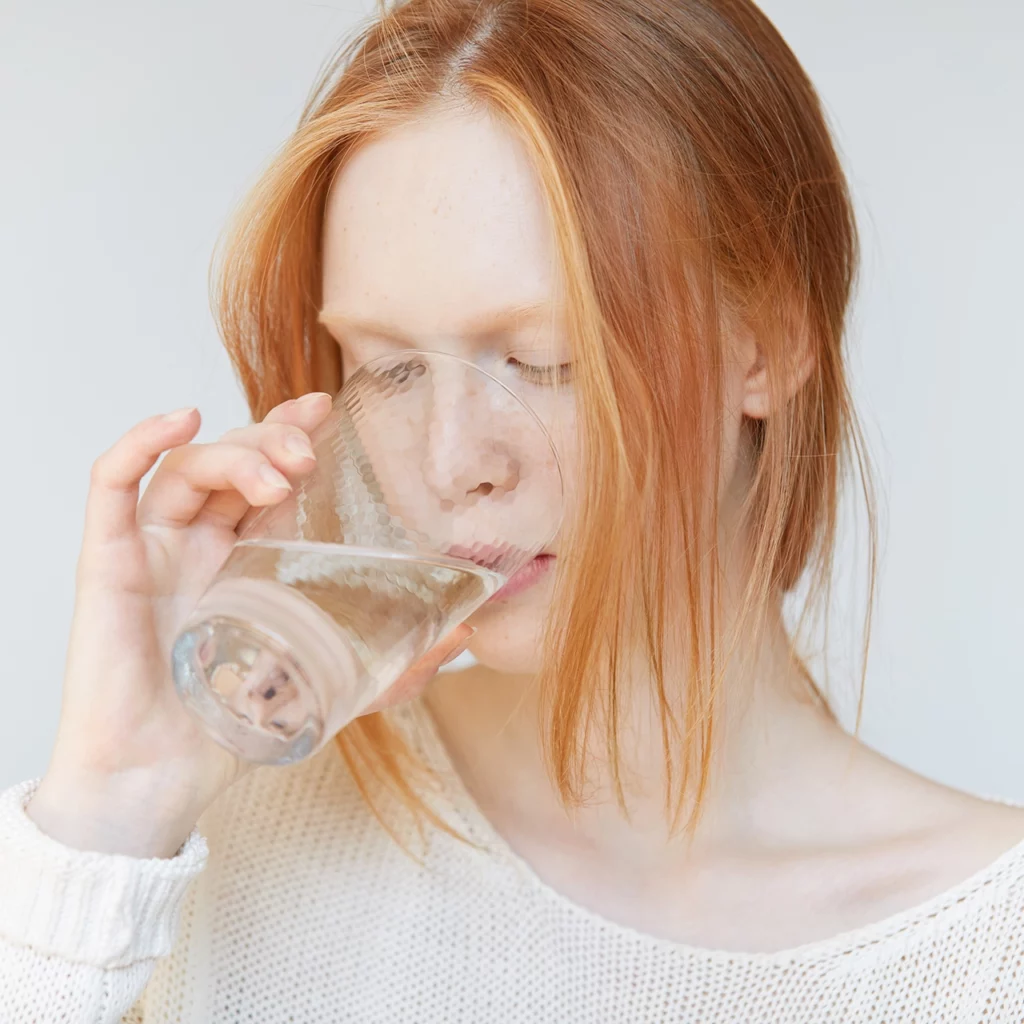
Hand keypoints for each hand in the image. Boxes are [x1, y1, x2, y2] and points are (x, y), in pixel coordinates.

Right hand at [27, 394, 472, 857]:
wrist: (157, 786)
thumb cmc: (229, 735)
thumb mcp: (330, 689)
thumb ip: (394, 666)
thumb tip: (464, 637)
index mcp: (246, 561)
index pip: (268, 476)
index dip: (291, 432)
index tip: (327, 411)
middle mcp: (199, 546)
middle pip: (232, 462)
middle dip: (272, 441)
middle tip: (308, 454)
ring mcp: (154, 551)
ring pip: (186, 468)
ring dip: (234, 452)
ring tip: (279, 472)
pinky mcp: (110, 565)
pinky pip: (111, 486)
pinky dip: (139, 444)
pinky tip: (182, 421)